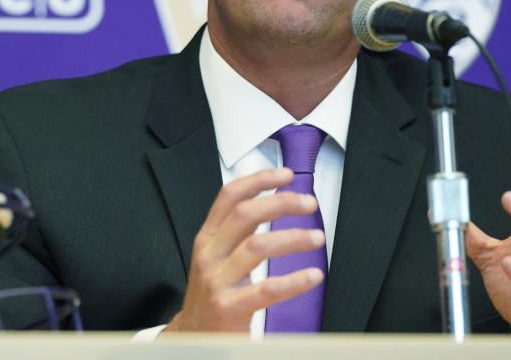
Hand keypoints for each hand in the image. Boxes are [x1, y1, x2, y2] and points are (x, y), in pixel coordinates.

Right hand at [163, 168, 324, 332]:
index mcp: (207, 238)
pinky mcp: (229, 308)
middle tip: (308, 203)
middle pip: (245, 215)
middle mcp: (209, 255)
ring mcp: (217, 281)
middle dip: (280, 203)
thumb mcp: (216, 257)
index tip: (286, 175)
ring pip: (257, 247)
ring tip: (317, 237)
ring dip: (292, 238)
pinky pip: (267, 289)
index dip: (258, 180)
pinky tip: (312, 275)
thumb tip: (269, 201)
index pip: (229, 197)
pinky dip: (294, 280)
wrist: (194, 336)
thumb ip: (237, 231)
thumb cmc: (212, 294)